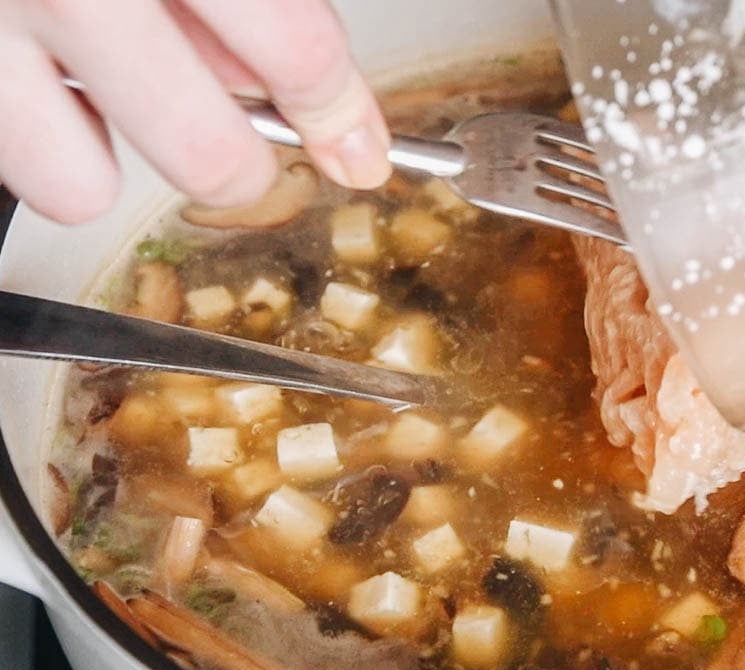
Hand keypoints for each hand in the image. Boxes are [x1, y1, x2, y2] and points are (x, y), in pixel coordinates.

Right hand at [0, 0, 390, 223]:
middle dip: (241, 163)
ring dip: (111, 153)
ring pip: (83, 187)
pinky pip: (12, 160)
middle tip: (241, 142)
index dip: (337, 113)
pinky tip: (40, 68)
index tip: (355, 145)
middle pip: (208, 155)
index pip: (297, 51)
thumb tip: (272, 81)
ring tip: (106, 84)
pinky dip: (36, 133)